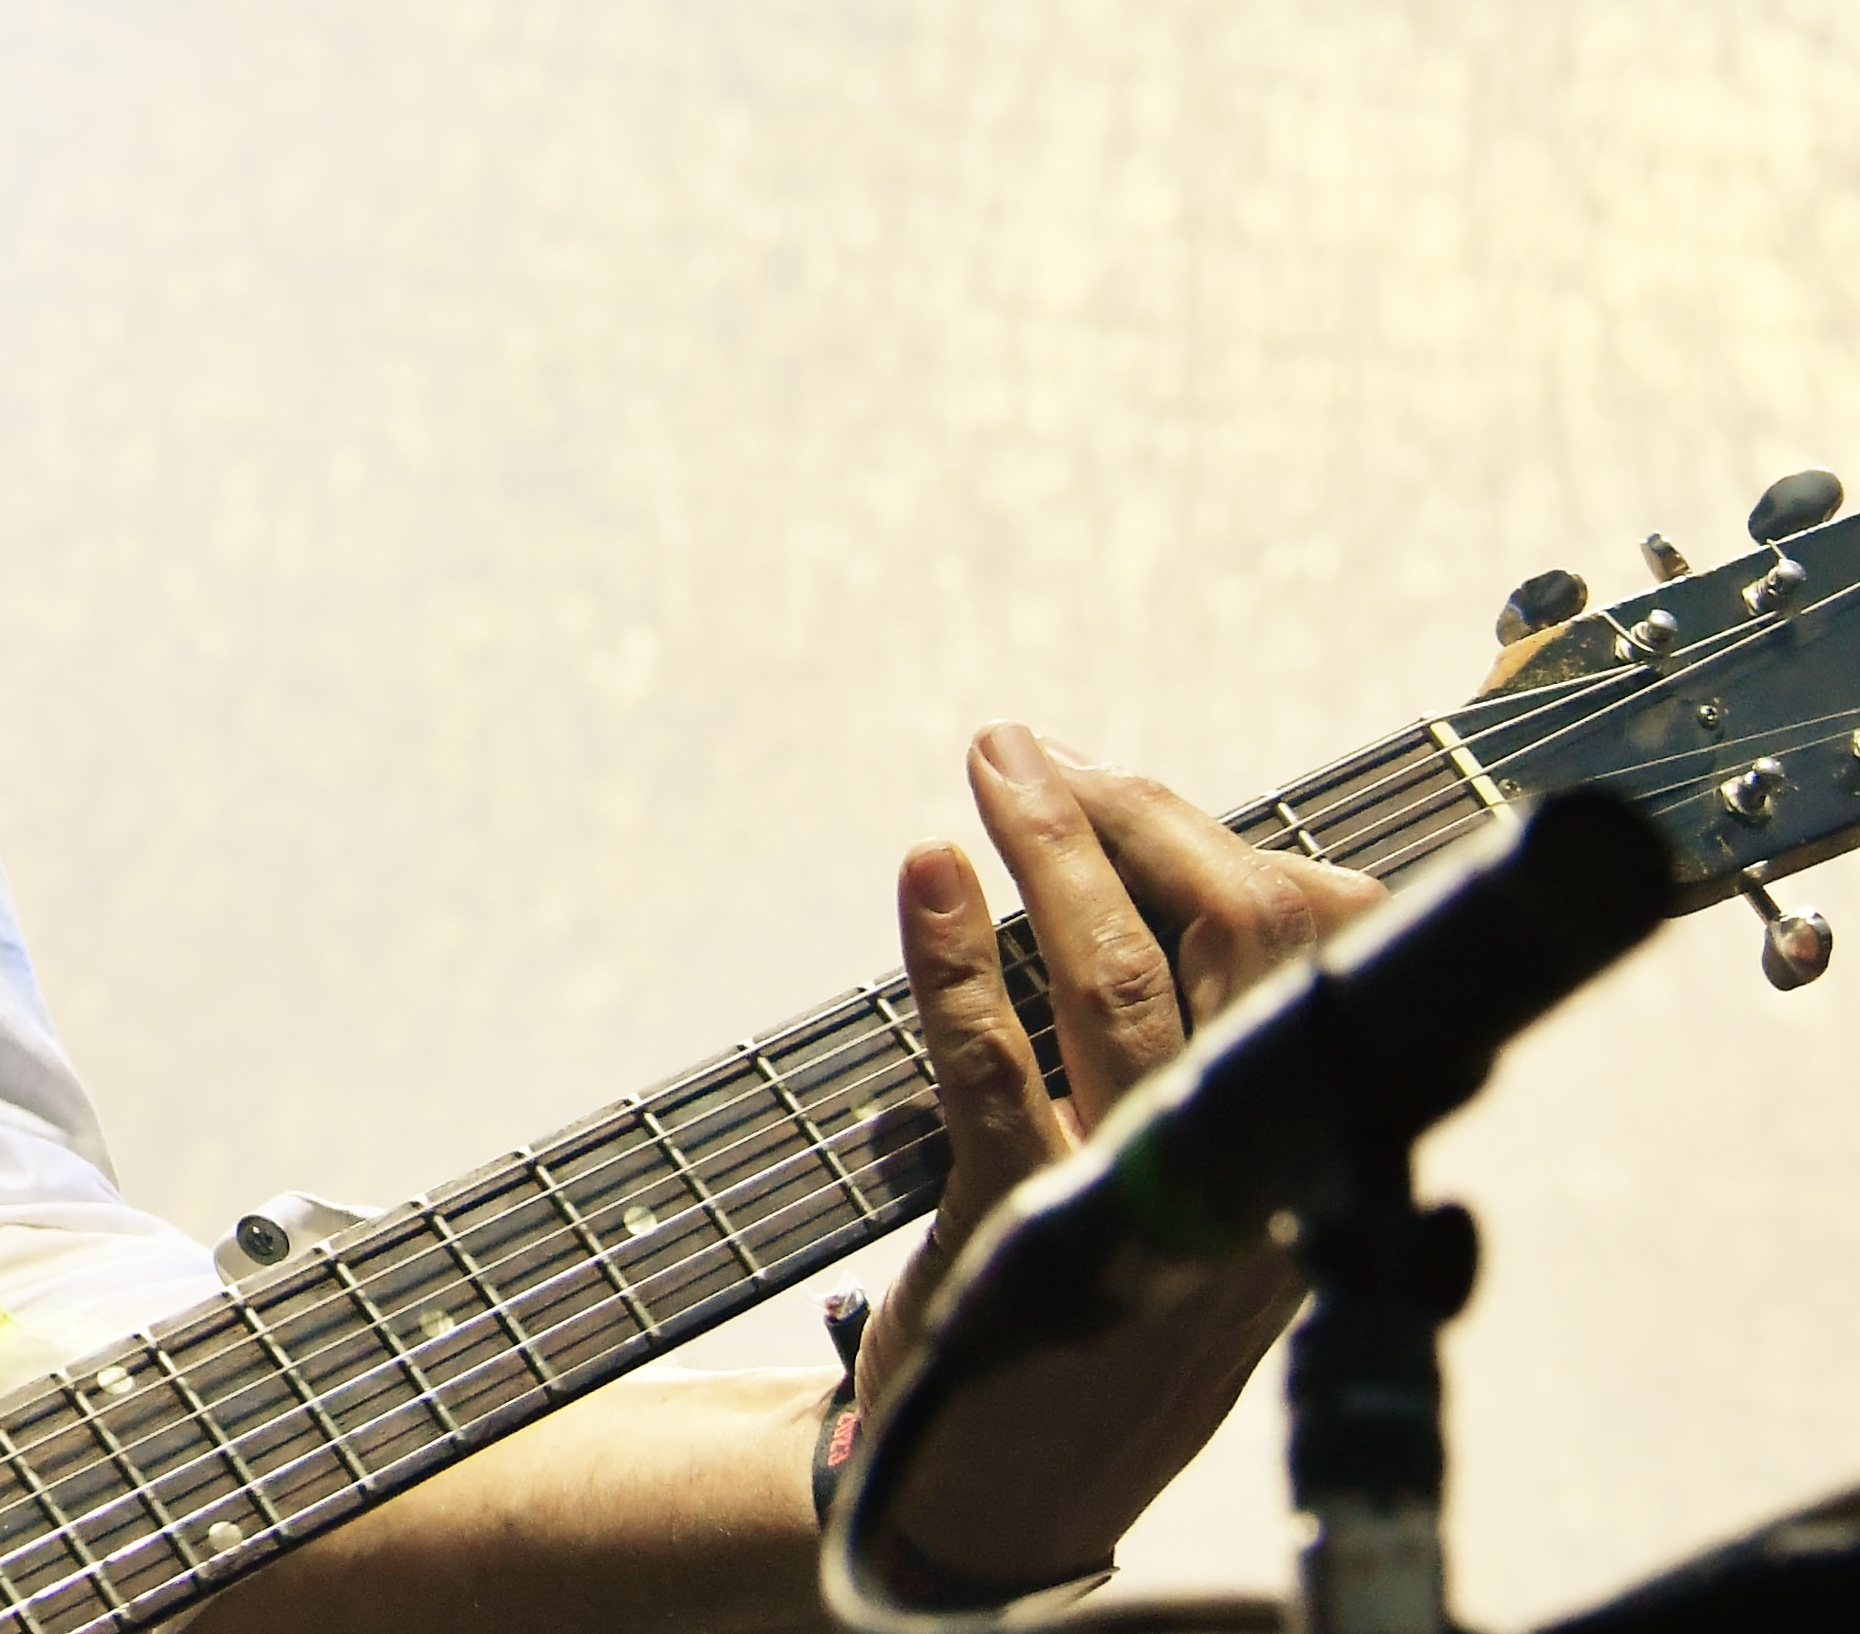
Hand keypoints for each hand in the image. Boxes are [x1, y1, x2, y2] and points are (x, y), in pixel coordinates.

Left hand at [847, 723, 1376, 1596]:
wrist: (1007, 1494)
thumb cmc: (1097, 1309)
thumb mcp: (1195, 1194)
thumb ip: (1197, 1054)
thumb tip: (1164, 866)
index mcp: (1303, 1161)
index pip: (1321, 965)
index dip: (1235, 854)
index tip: (1135, 790)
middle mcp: (1248, 1181)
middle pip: (1240, 950)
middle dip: (1140, 823)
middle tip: (1036, 752)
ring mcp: (1142, 1207)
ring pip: (1123, 991)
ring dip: (1055, 854)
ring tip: (995, 764)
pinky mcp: (1022, 1234)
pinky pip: (993, 1071)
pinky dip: (955, 959)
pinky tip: (925, 872)